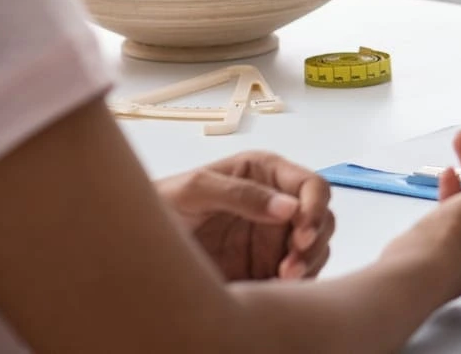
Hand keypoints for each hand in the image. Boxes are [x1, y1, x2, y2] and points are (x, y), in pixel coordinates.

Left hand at [155, 151, 334, 280]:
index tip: (302, 233)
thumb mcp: (194, 190)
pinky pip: (300, 274)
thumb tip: (288, 207)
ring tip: (282, 279)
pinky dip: (299, 282)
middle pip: (322, 218)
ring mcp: (274, 236)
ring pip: (316, 248)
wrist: (138, 244)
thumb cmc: (162, 204)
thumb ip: (240, 194)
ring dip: (308, 263)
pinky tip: (277, 287)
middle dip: (314, 241)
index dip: (314, 207)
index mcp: (264, 173)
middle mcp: (276, 202)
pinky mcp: (267, 266)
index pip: (310, 185)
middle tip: (291, 266)